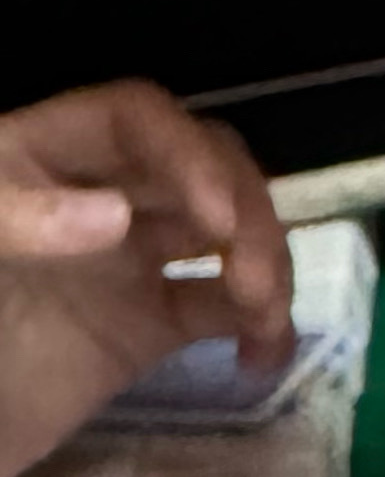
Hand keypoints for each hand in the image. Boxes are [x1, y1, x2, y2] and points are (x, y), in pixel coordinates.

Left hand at [0, 82, 291, 476]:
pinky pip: (221, 309)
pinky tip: (260, 357)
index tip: (217, 219)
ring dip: (267, 265)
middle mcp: (93, 198)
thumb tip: (118, 215)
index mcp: (35, 159)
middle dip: (247, 211)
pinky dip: (260, 327)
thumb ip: (15, 219)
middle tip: (253, 278)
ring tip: (262, 320)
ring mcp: (124, 263)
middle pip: (203, 166)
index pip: (134, 119)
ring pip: (227, 232)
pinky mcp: (146, 327)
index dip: (186, 154)